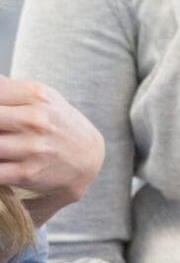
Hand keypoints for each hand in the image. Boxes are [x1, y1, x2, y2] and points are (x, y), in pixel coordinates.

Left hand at [0, 76, 104, 224]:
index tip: (1, 117)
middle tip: (2, 130)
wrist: (88, 158)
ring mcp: (31, 147)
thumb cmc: (57, 125)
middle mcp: (35, 119)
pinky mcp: (26, 173)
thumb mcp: (42, 98)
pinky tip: (2, 160)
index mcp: (36, 95)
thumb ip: (8, 89)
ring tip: (3, 145)